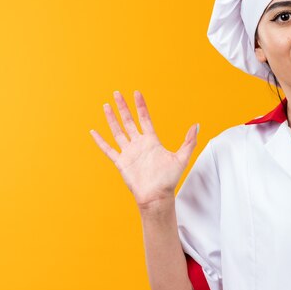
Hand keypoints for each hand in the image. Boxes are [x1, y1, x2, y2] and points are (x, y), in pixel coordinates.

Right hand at [90, 91, 198, 207]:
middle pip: (129, 121)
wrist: (157, 196)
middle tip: (117, 93)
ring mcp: (129, 152)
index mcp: (152, 141)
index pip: (145, 119)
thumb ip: (189, 141)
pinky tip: (93, 132)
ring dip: (111, 119)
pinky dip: (100, 141)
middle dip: (123, 107)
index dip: (140, 106)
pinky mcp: (121, 162)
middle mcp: (139, 144)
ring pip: (118, 131)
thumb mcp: (182, 158)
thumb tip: (197, 125)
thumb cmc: (169, 179)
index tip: (137, 93)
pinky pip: (108, 149)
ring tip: (106, 105)